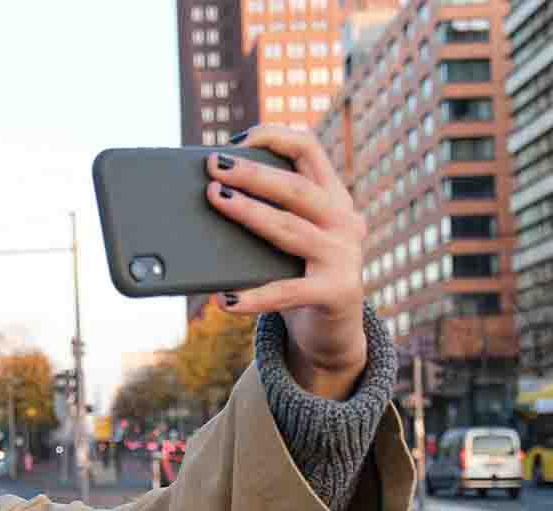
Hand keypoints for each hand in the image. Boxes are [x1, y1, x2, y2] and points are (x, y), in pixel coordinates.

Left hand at [204, 125, 368, 398]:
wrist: (335, 332)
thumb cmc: (300, 276)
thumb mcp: (291, 239)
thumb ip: (268, 214)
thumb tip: (208, 195)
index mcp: (333, 198)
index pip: (309, 149)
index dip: (274, 137)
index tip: (236, 141)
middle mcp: (344, 221)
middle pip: (296, 187)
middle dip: (253, 173)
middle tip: (213, 165)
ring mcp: (344, 257)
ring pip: (290, 228)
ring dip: (249, 212)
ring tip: (216, 199)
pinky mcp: (336, 293)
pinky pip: (287, 293)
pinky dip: (253, 297)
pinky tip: (225, 299)